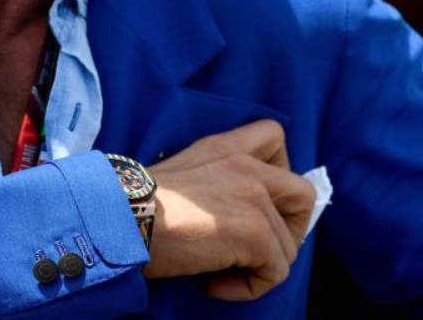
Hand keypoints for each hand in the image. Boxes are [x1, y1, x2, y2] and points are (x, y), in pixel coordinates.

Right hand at [143, 119, 315, 300]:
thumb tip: (229, 214)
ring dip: (260, 266)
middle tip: (255, 248)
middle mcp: (246, 166)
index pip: (274, 135)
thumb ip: (213, 178)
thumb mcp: (180, 172)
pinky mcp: (254, 233)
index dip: (279, 171)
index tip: (256, 201)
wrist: (120, 219)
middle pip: (303, 194)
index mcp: (225, 147)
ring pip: (288, 246)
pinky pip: (276, 272)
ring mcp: (254, 198)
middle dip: (289, 229)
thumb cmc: (135, 205)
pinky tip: (215, 286)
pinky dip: (249, 287)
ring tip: (222, 272)